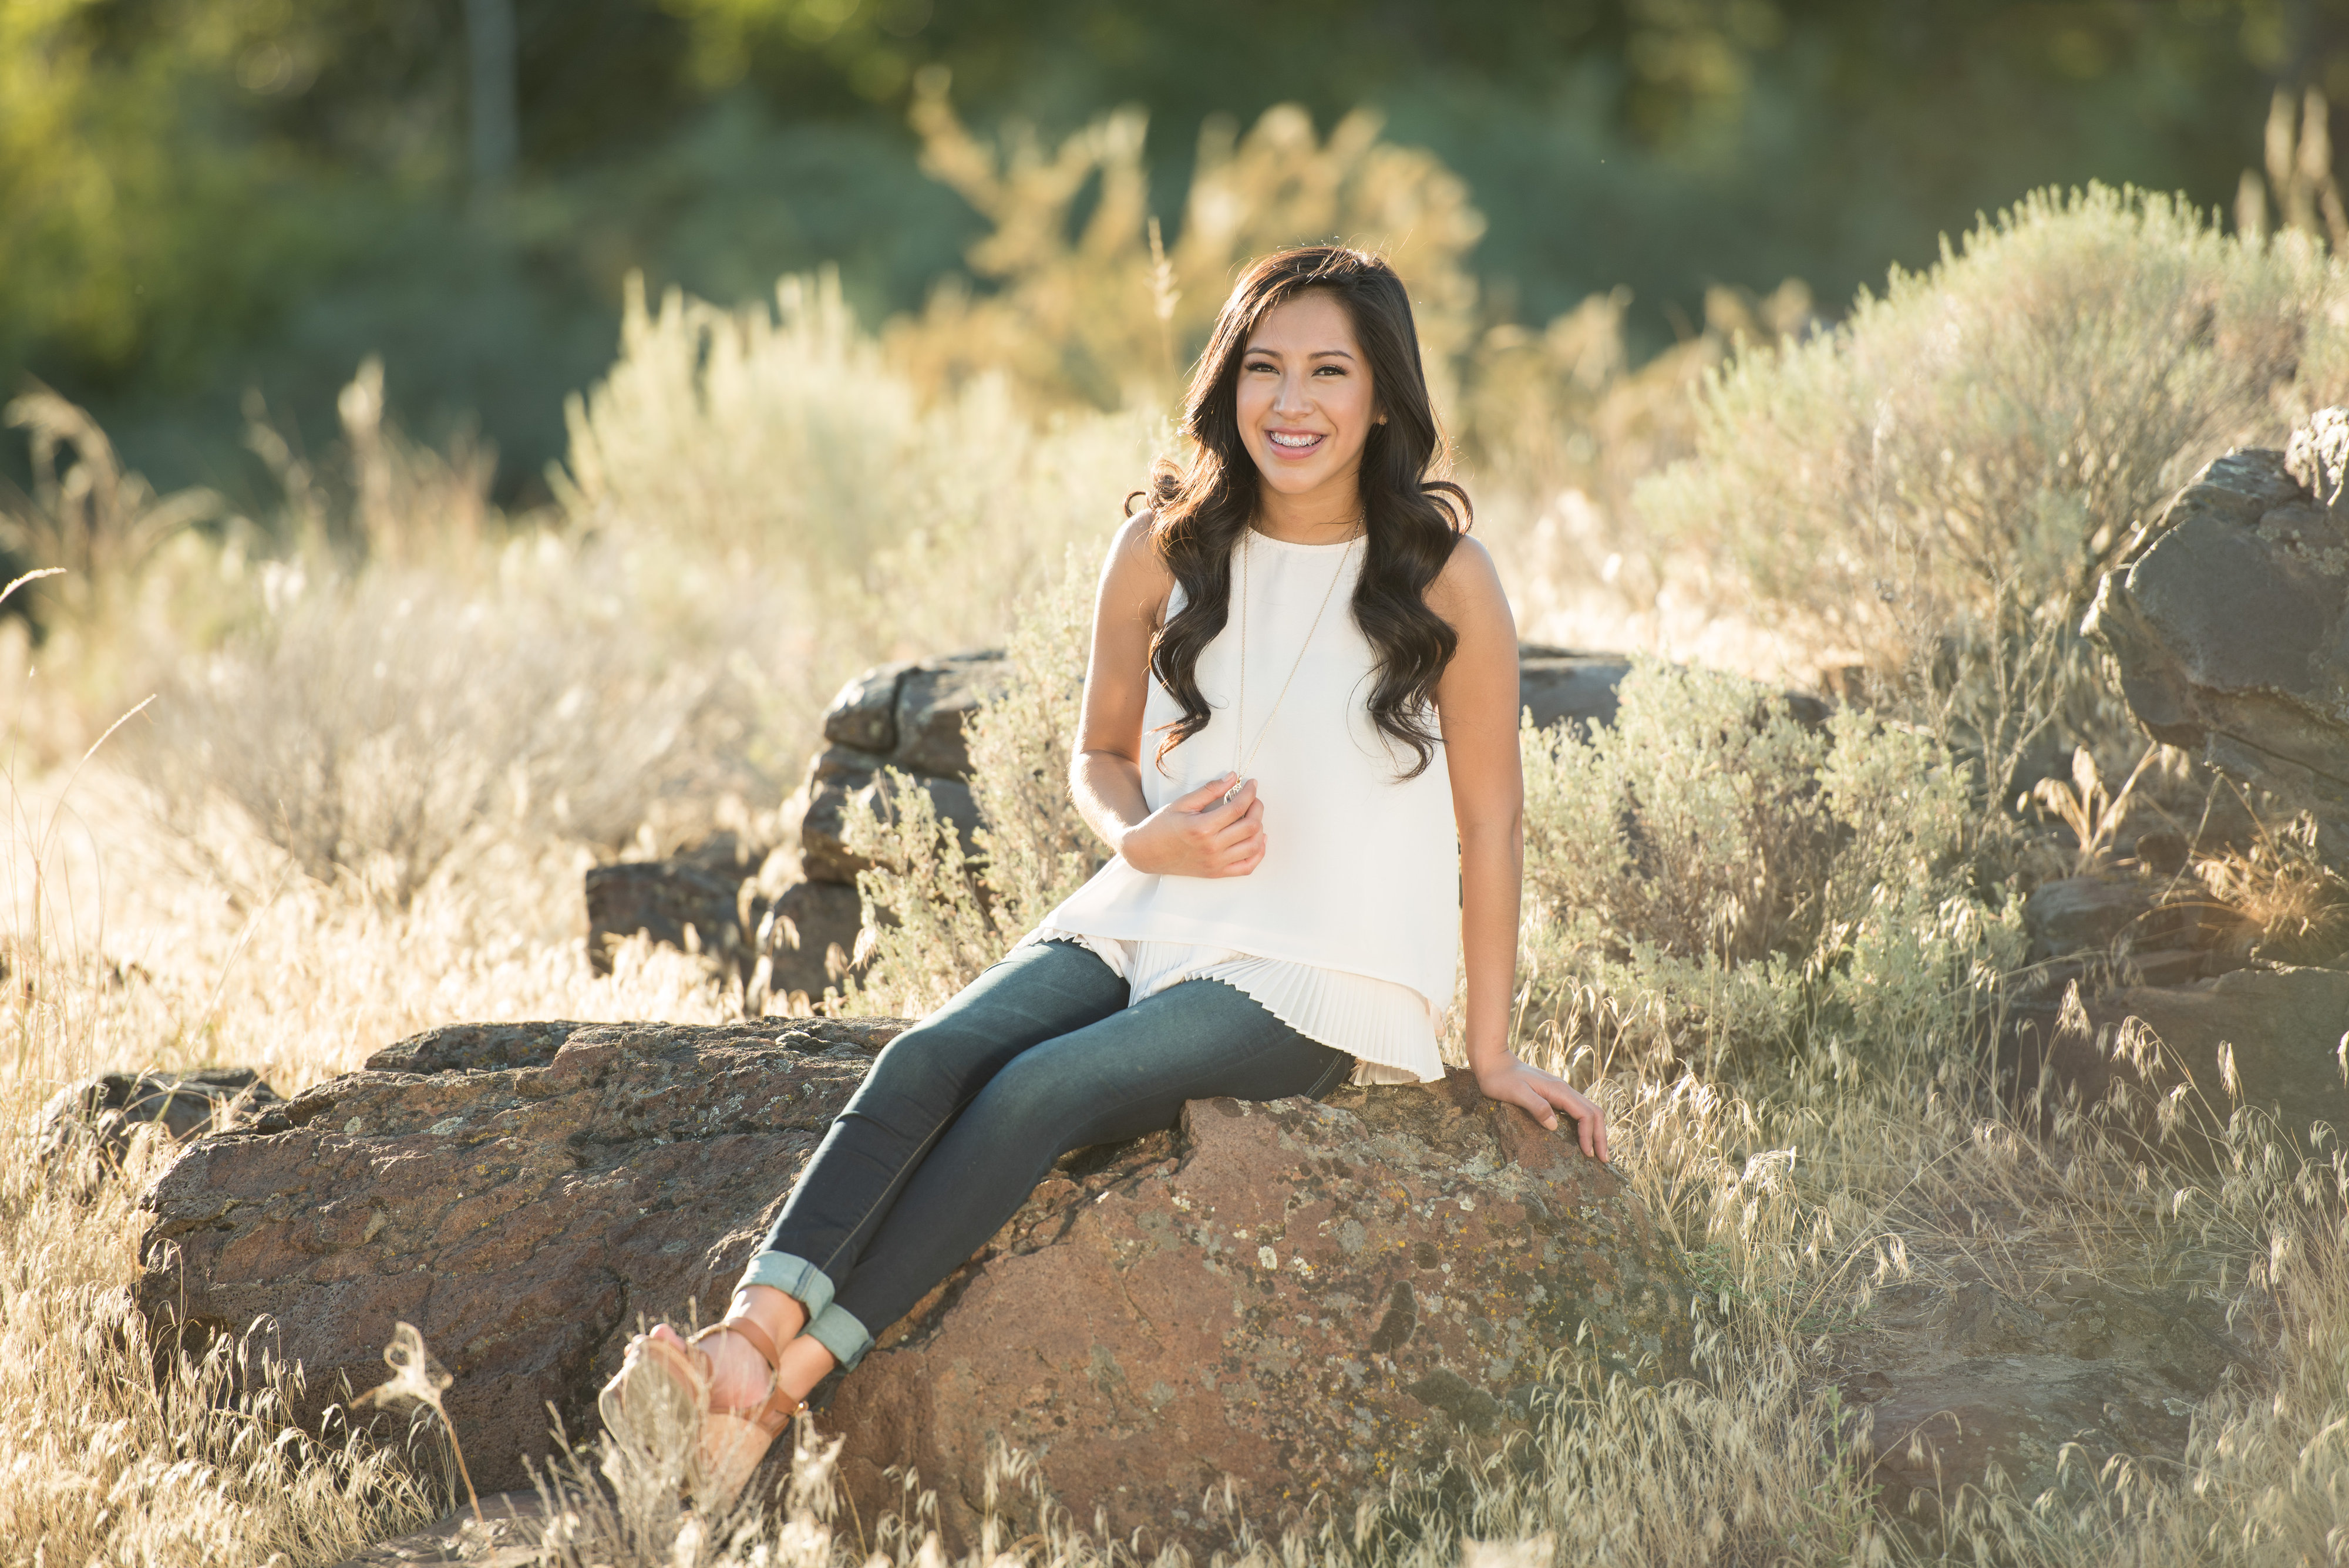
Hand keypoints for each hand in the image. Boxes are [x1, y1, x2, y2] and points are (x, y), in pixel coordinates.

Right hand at [1117, 773, 1265, 877]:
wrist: (1146, 852)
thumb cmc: (1162, 826)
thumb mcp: (1183, 803)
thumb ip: (1210, 790)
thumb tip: (1233, 778)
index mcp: (1202, 828)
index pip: (1238, 807)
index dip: (1250, 792)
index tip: (1252, 783)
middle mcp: (1211, 848)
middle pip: (1250, 826)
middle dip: (1257, 808)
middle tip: (1253, 798)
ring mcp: (1215, 863)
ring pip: (1253, 846)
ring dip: (1259, 828)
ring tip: (1253, 817)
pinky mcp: (1216, 873)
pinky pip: (1247, 867)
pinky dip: (1258, 853)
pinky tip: (1257, 839)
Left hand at [1473, 1056, 1608, 1161]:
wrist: (1494, 1062)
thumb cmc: (1501, 1079)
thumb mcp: (1516, 1093)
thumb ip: (1536, 1106)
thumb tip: (1554, 1125)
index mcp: (1559, 1091)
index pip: (1585, 1114)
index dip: (1589, 1135)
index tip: (1587, 1154)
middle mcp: (1564, 1090)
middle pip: (1594, 1112)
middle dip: (1600, 1136)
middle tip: (1604, 1159)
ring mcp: (1560, 1092)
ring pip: (1588, 1111)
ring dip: (1595, 1131)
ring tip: (1597, 1151)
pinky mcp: (1554, 1096)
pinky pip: (1577, 1111)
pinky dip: (1586, 1125)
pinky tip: (1582, 1137)